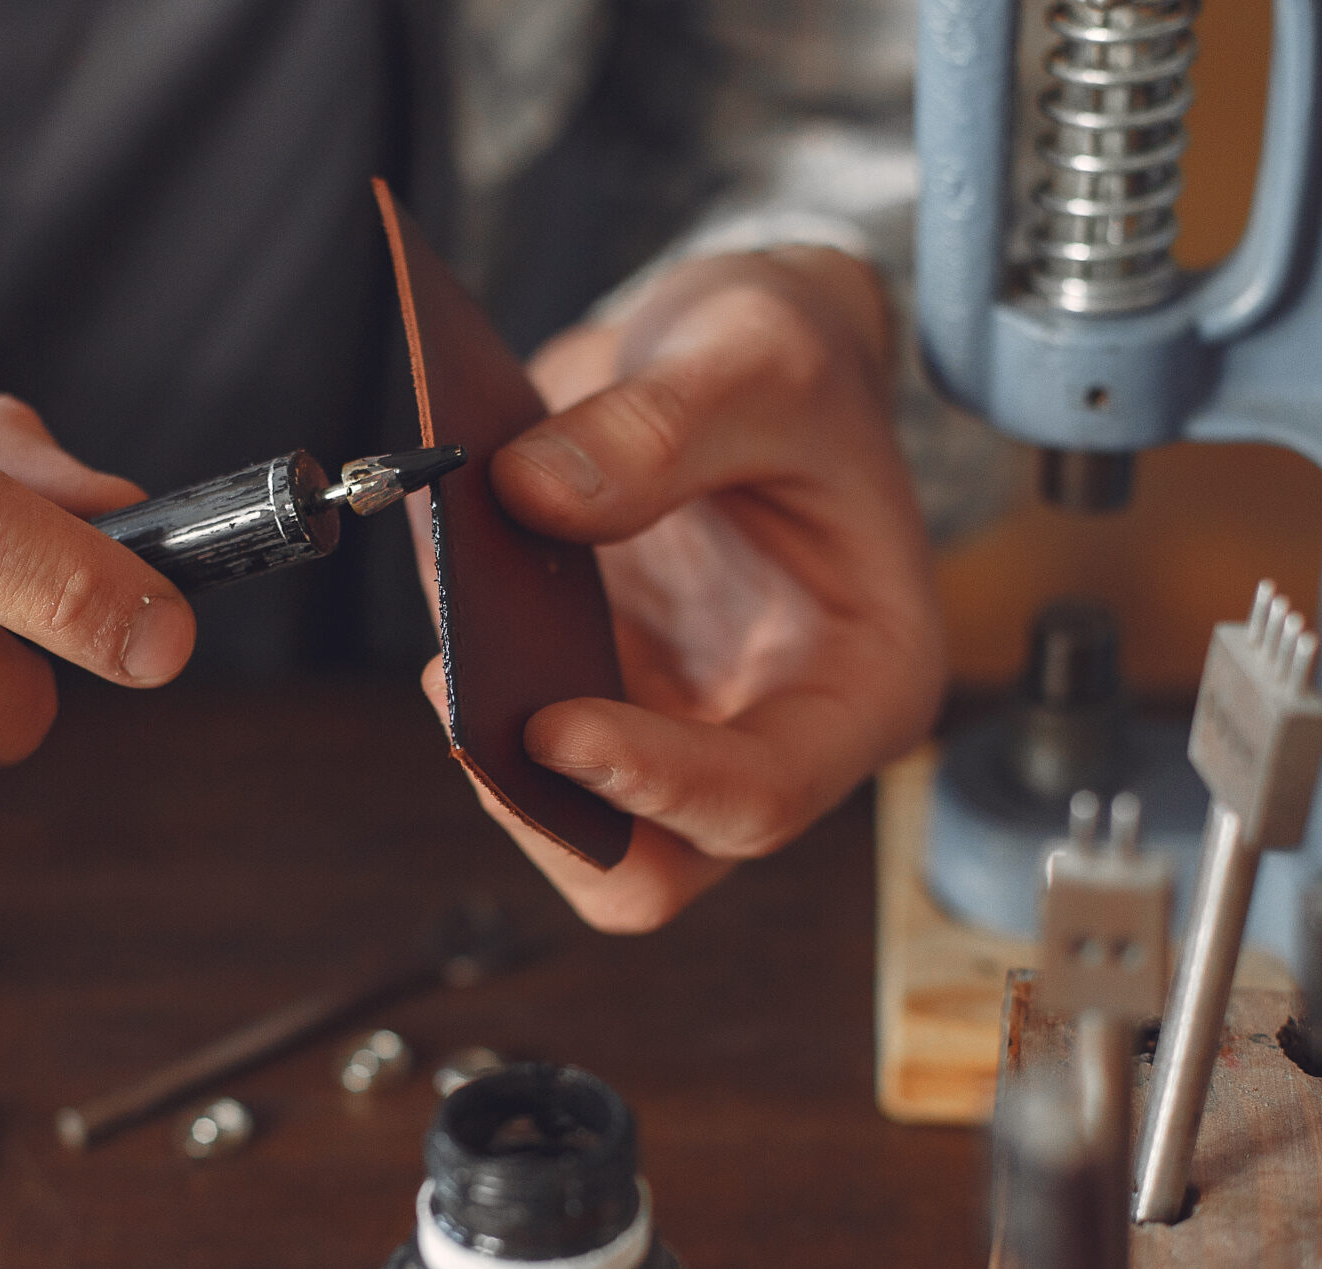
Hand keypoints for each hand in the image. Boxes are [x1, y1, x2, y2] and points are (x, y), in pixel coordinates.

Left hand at [426, 247, 943, 930]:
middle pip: (652, 865)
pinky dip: (471, 685)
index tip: (551, 723)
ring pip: (564, 822)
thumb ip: (658, 426)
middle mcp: (773, 736)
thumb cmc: (792, 358)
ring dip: (493, 750)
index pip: (762, 798)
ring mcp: (675, 731)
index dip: (652, 782)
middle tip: (467, 698)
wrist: (738, 349)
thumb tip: (529, 497)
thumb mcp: (757, 351)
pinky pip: (513, 744)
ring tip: (458, 632)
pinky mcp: (595, 701)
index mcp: (863, 685)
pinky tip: (458, 592)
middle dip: (547, 803)